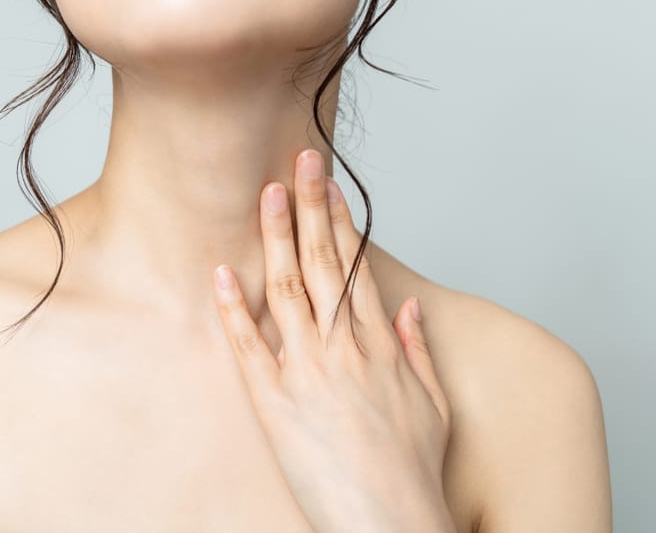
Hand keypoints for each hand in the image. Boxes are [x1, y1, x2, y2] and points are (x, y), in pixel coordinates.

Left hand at [211, 149, 453, 532]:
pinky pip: (249, 346)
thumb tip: (407, 310)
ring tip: (266, 195)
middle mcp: (345, 348)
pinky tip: (223, 273)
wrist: (393, 522)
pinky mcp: (275, 403)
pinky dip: (234, 308)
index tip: (328, 185)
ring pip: (287, 290)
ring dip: (274, 238)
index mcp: (381, 345)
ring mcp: (308, 372)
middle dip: (310, 206)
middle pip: (322, 263)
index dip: (339, 221)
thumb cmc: (414, 471)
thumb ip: (417, 350)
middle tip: (300, 160)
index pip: (356, 266)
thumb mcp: (432, 405)